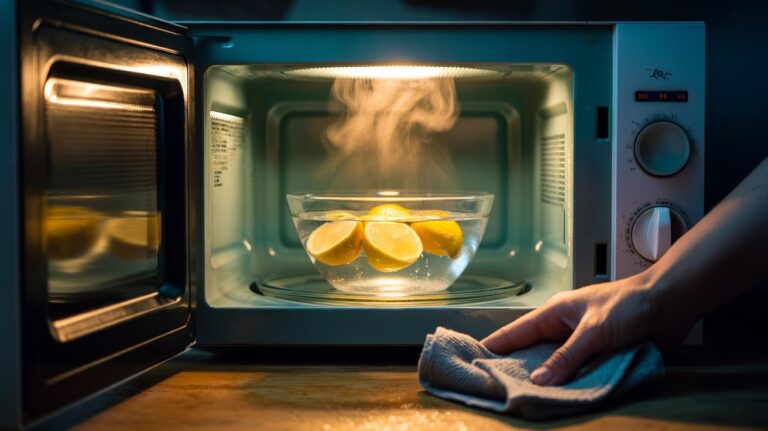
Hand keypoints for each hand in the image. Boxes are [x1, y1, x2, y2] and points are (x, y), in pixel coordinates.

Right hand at [481, 275, 667, 385]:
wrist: (671, 303)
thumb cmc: (629, 304)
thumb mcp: (593, 331)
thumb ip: (567, 357)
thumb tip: (539, 381)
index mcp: (554, 313)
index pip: (516, 332)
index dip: (495, 346)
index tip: (475, 361)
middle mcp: (564, 328)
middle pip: (533, 352)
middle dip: (519, 370)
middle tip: (500, 390)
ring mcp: (582, 342)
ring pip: (556, 365)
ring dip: (549, 380)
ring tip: (528, 401)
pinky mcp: (600, 355)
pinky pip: (579, 372)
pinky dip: (571, 384)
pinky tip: (564, 398)